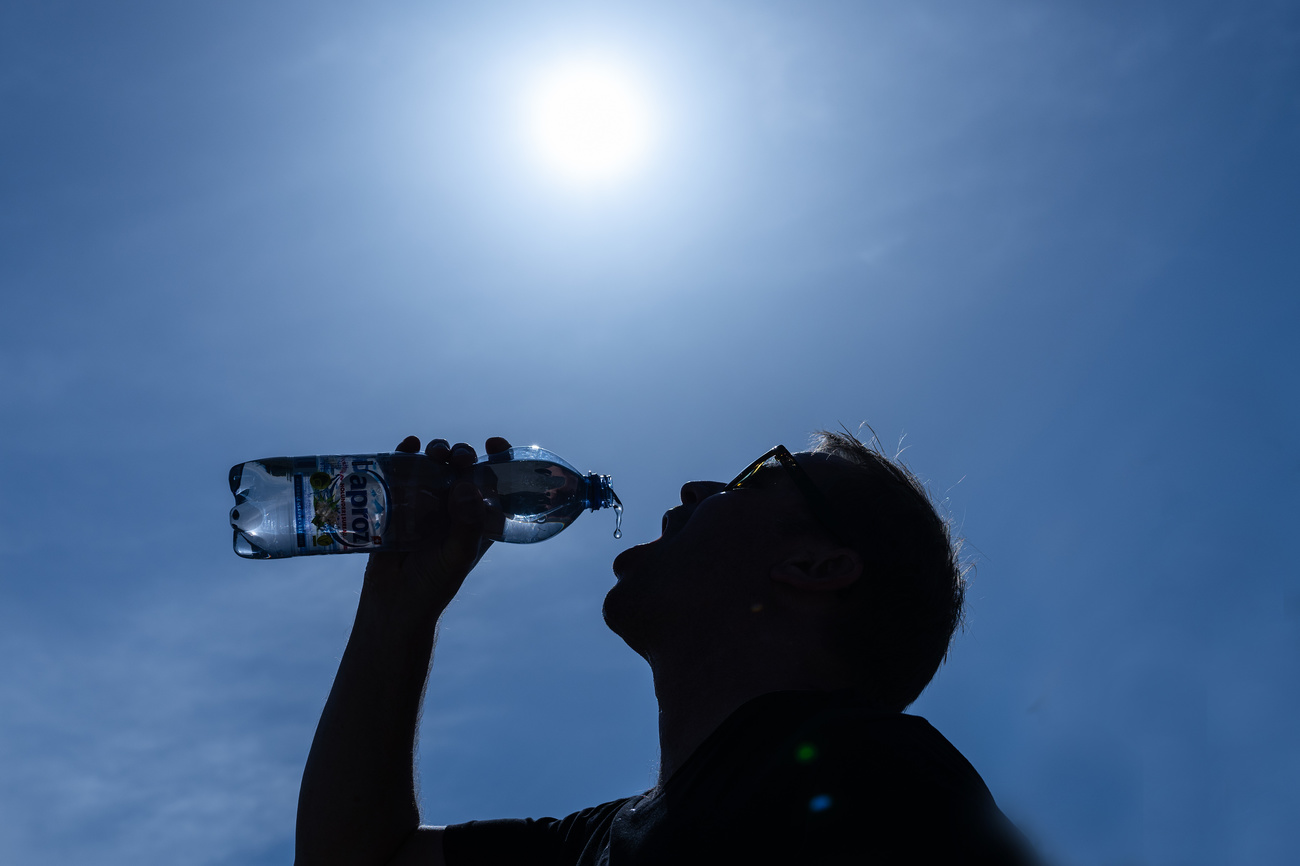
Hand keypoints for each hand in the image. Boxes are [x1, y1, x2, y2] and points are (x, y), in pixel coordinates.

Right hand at [362, 435, 512, 610]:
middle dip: (463, 454)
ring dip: (437, 451)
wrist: (394, 602)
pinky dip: (406, 453)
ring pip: (435, 465)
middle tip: (460, 458)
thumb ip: (467, 524)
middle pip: (462, 467)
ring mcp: (426, 502)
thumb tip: (466, 484)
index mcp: (477, 516)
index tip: (494, 443)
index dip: (498, 458)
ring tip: (434, 453)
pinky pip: (403, 471)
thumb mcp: (458, 556)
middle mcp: (454, 505)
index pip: (494, 481)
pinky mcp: (398, 502)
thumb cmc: (434, 584)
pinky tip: (408, 445)